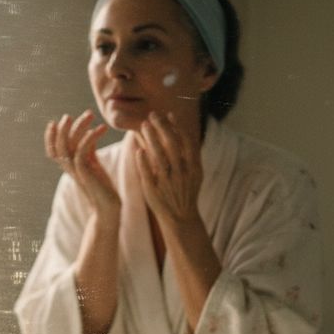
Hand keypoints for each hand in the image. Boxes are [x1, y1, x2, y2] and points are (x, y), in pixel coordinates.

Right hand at [45, 110, 120, 218]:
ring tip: (90, 115)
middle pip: (58, 145)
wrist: (108, 207)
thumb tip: (88, 132)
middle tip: (70, 115)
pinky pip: (82, 152)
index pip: (52, 150)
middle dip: (63, 128)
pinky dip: (89, 138)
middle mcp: (69, 168)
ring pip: (68, 146)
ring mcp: (76, 171)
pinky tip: (100, 129)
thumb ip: (88, 149)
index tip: (55, 122)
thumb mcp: (93, 164)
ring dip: (78, 127)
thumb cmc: (102, 186)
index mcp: (68, 166)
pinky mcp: (86, 173)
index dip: (50, 137)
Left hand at [132, 112, 203, 227]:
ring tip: (143, 125)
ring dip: (150, 138)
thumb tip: (181, 131)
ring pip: (158, 156)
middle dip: (162, 127)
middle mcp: (182, 173)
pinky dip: (143, 161)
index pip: (186, 142)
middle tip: (152, 115)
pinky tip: (138, 150)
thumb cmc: (185, 192)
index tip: (168, 114)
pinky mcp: (154, 191)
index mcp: (194, 167)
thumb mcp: (194, 173)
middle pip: (171, 145)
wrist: (181, 218)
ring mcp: (168, 182)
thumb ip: (189, 154)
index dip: (177, 127)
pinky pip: (148, 173)